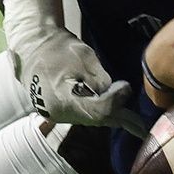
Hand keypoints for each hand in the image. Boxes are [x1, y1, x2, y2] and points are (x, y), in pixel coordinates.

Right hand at [2, 0, 142, 135]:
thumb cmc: (57, 48)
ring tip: (134, 124)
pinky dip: (98, 114)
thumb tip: (110, 92)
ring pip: (89, 119)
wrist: (31, 47)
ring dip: (110, 118)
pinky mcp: (57, 111)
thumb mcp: (84, 57)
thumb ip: (99, 78)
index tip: (126, 87)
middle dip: (120, 118)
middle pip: (95, 119)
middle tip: (142, 127)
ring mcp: (56, 114)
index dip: (116, 100)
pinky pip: (82, 116)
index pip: (98, 108)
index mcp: (63, 99)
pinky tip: (115, 117)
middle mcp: (59, 112)